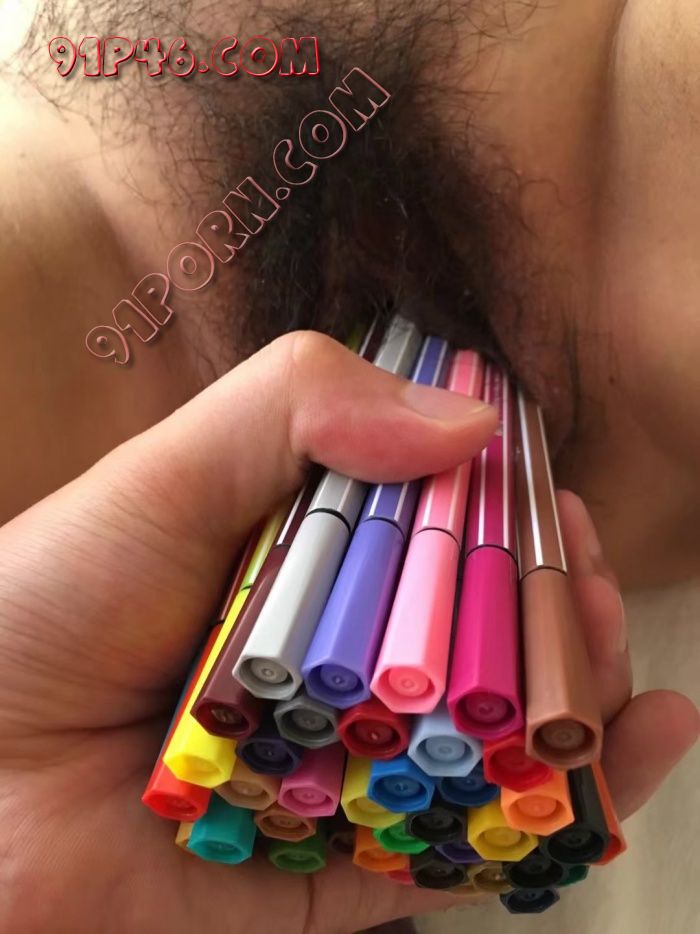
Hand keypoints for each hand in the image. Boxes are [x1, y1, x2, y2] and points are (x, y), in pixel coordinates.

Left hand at [0, 333, 695, 933]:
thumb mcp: (159, 480)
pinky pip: (472, 846)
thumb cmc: (41, 618)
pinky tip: (632, 745)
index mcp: (302, 570)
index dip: (503, 507)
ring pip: (499, 736)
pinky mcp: (349, 869)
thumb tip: (463, 419)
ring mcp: (350, 767)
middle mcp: (336, 665)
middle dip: (554, 599)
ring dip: (580, 688)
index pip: (433, 530)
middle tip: (581, 570)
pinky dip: (566, 809)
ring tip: (613, 648)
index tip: (546, 490)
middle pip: (481, 633)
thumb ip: (289, 412)